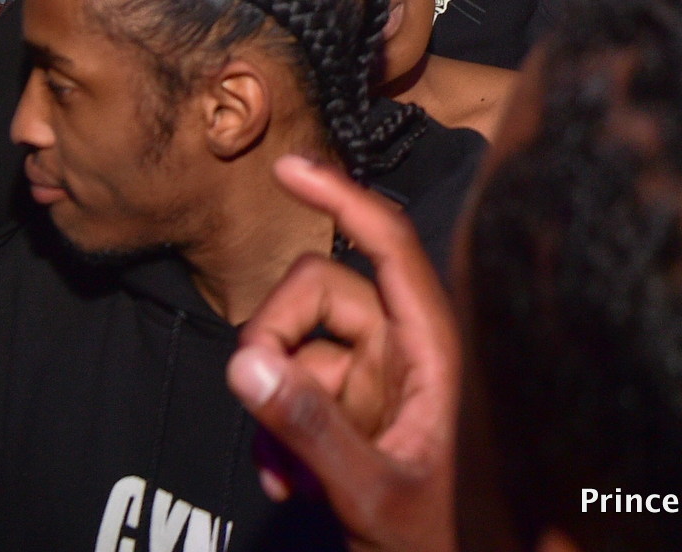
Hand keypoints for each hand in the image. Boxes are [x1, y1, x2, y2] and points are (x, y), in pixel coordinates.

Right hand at [226, 157, 458, 551]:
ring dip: (274, 396)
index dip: (340, 193)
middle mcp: (404, 346)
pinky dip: (277, 426)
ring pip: (296, 340)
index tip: (287, 167)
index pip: (387, 240)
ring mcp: (375, 375)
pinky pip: (292, 385)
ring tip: (284, 470)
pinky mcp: (351, 406)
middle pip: (319, 290)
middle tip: (257, 397)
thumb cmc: (435, 547)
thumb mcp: (373, 493)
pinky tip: (287, 481)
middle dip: (275, 335)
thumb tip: (246, 363)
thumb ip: (311, 430)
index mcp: (433, 344)